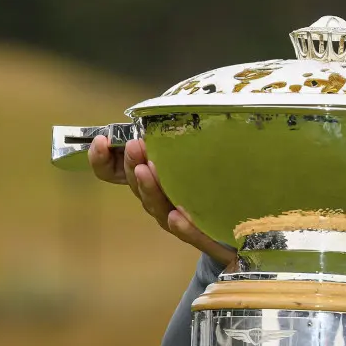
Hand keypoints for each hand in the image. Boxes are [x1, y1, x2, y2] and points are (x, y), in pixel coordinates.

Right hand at [88, 134, 236, 265]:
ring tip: (147, 170)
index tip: (100, 141)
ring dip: (150, 189)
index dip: (102, 160)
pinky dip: (182, 226)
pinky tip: (176, 216)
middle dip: (133, 165)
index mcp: (154, 180)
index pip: (116, 173)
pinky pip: (190, 234)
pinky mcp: (205, 236)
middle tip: (135, 146)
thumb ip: (177, 138)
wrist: (245, 226)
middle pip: (138, 187)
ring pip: (158, 208)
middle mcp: (161, 201)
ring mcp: (179, 221)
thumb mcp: (195, 153)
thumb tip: (163, 109)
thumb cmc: (214, 182)